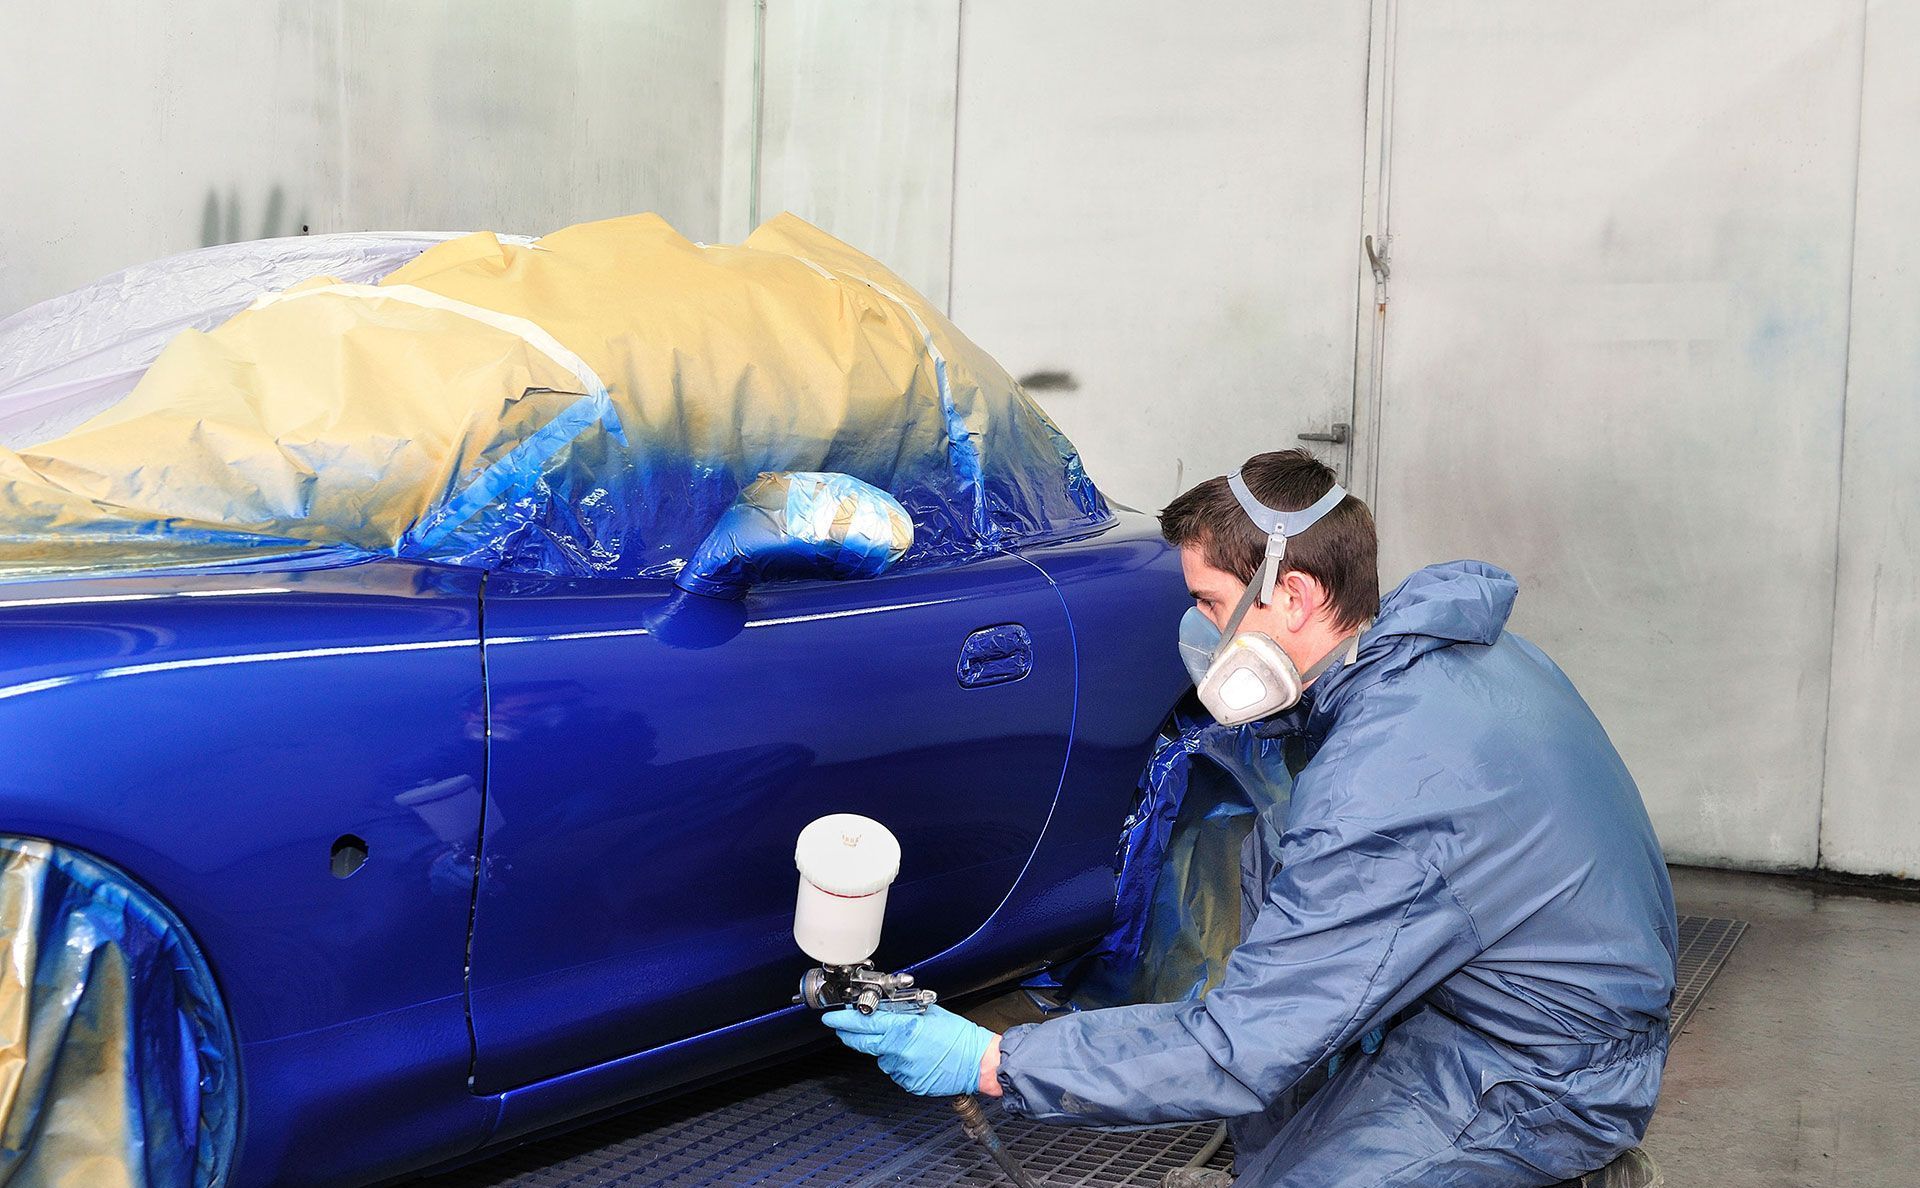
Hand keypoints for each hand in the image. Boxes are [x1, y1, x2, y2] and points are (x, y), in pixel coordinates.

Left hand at [822, 1004, 997, 1096]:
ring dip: (886, 1050)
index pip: (864, 1023)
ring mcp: (902, 1069)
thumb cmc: (958, 1037)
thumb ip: (901, 1011)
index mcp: (904, 1028)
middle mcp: (899, 1049)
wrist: (977, 1062)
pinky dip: (901, 1063)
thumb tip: (881, 1008)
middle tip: (844, 1028)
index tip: (832, 1019)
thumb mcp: (928, 1013)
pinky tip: (917, 1057)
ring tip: (910, 1044)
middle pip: (863, 1043)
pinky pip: (896, 1070)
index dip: (844, 1020)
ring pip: (882, 1057)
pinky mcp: (908, 1083)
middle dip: (851, 1035)